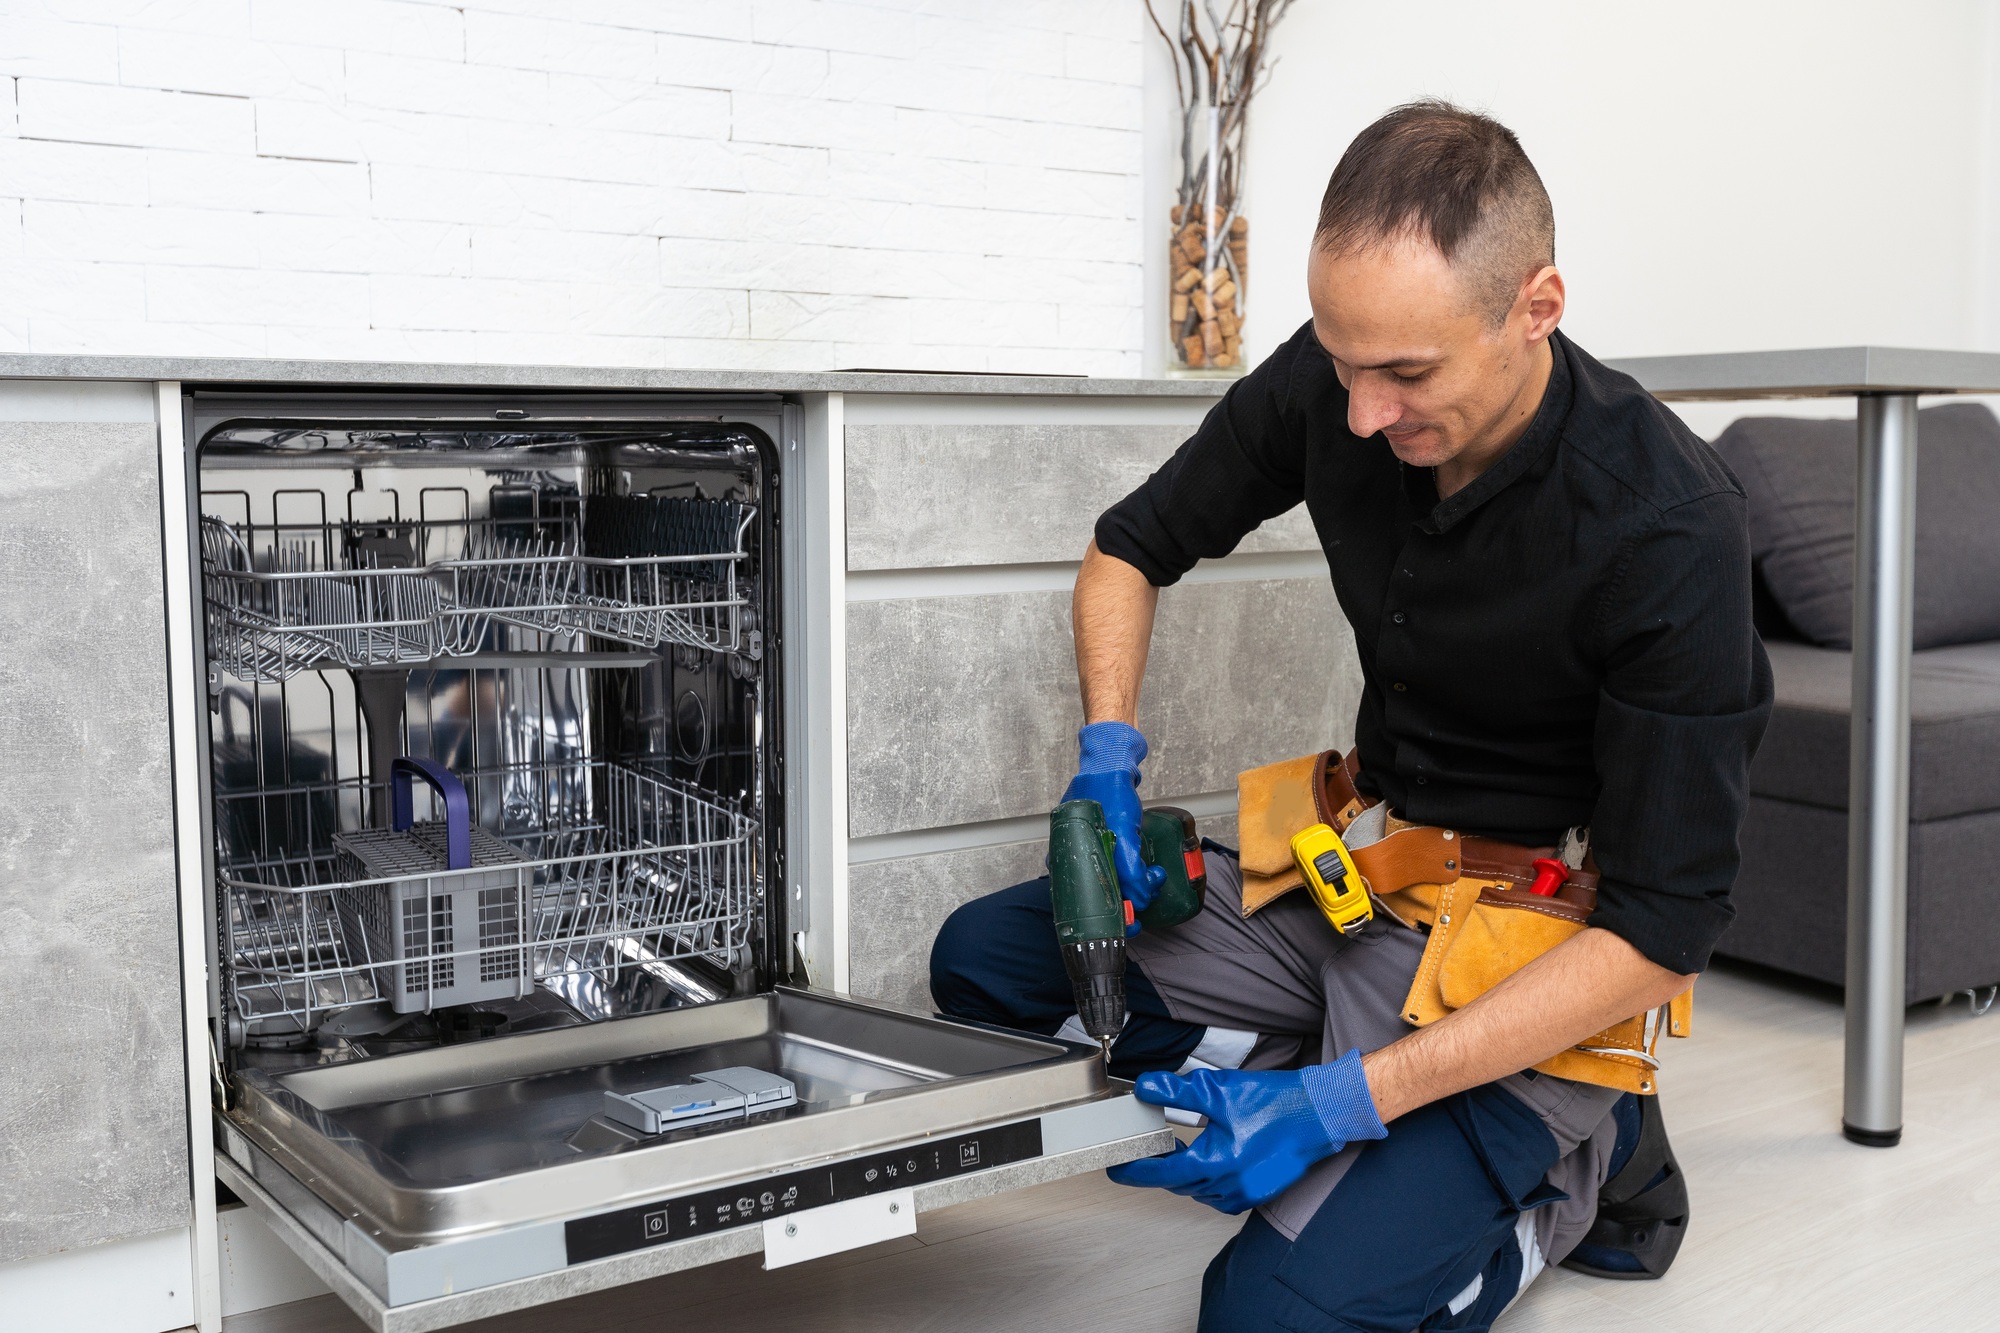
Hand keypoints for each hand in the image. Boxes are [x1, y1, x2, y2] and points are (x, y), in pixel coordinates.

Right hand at [1062, 721, 1166, 930]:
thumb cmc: (1108, 791)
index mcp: (1069, 859)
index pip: (1087, 904)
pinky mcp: (1105, 846)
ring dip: (1138, 887)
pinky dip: (1137, 875)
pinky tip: (1150, 871)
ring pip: (1115, 885)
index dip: (1112, 918)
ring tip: (1155, 876)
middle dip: (1130, 901)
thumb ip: (1128, 865)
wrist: (1111, 764)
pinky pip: (1120, 871)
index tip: (1132, 923)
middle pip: (1102, 897)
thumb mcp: (1121, 830)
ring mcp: (1090, 852)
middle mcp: (1076, 859)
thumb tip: (1137, 894)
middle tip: (1149, 892)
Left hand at [1106, 1050, 1385, 1212]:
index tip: (1115, 1168)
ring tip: (1173, 1148)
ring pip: (1199, 1191)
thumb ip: (1177, 1090)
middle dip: (1158, 1167)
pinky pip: (1220, 1194)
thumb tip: (1145, 1087)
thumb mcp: (1218, 1089)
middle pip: (1178, 1183)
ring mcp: (1245, 1195)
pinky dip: (1207, 1180)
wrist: (1322, 1114)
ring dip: (1184, 1173)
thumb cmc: (1275, 1102)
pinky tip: (1208, 1159)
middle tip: (1144, 1147)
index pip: (1159, 1173)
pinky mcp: (1258, 1194)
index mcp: (1213, 1164)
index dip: (1133, 1171)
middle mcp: (1227, 1187)